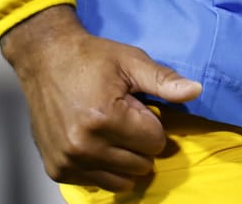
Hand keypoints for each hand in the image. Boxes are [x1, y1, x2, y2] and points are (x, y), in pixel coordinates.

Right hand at [0, 5, 203, 191]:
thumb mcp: (131, 61)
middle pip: (141, 165)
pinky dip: (102, 167)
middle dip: (139, 143)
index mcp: (105, 118)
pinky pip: (97, 183)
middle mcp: (84, 145)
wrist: (45, 59)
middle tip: (122, 118)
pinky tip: (94, 142)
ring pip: (122, 180)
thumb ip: (164, 80)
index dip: (152, 124)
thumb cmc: (91, 58)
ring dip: (123, 159)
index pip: (156, 142)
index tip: (137, 107)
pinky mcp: (57, 170)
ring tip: (110, 131)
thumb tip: (196, 91)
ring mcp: (69, 161)